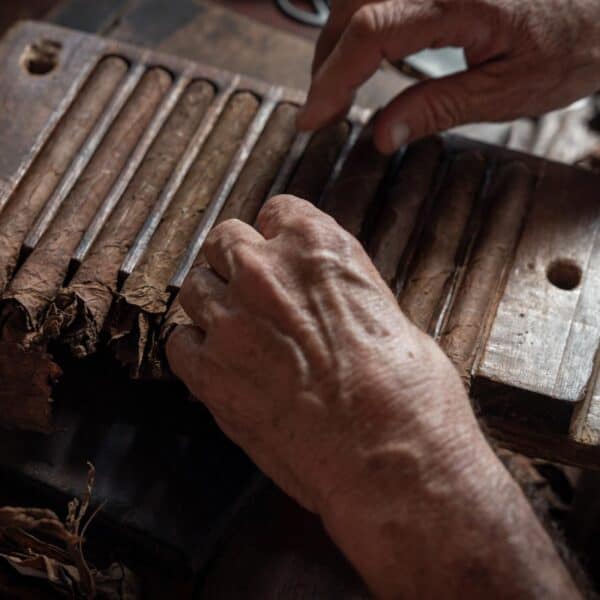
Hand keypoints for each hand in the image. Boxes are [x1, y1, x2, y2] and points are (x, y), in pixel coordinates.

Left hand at [167, 195, 480, 512]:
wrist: (389, 457)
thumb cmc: (408, 391)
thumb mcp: (387, 313)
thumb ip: (341, 291)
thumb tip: (329, 301)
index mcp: (317, 245)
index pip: (276, 212)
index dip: (276, 236)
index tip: (277, 254)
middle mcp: (265, 272)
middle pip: (223, 241)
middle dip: (236, 262)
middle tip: (252, 294)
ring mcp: (231, 321)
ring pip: (195, 286)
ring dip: (213, 302)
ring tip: (236, 331)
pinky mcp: (210, 374)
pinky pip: (179, 343)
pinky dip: (195, 350)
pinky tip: (220, 366)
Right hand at [297, 0, 599, 152]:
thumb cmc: (575, 42)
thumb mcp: (509, 92)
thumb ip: (439, 108)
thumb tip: (382, 135)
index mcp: (459, 2)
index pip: (370, 34)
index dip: (332, 80)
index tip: (312, 119)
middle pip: (351, 6)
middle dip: (327, 62)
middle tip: (325, 108)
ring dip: (337, 38)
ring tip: (339, 84)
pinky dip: (360, 19)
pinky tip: (364, 47)